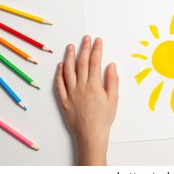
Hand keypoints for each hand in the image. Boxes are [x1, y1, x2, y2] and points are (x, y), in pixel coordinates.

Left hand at [56, 35, 118, 164]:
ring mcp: (71, 93)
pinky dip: (59, 73)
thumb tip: (111, 65)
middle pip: (81, 63)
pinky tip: (61, 65)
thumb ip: (113, 81)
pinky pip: (59, 84)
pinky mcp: (63, 100)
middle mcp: (81, 87)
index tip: (98, 41)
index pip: (95, 63)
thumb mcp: (114, 99)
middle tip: (86, 38)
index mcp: (94, 86)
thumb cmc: (104, 118)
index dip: (96, 50)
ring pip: (68, 71)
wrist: (91, 135)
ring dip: (69, 57)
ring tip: (71, 46)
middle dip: (84, 48)